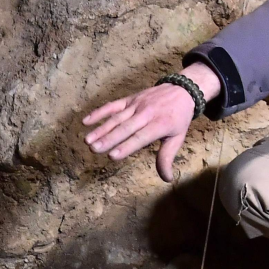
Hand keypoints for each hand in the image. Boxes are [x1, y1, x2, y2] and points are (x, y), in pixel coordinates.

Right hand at [82, 63, 220, 181]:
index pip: (140, 137)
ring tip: (88, 140)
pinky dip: (99, 112)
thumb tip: (167, 179)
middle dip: (109, 138)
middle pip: (125, 127)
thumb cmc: (179, 118)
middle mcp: (146, 114)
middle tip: (94, 149)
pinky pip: (112, 106)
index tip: (112, 155)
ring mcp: (136, 105)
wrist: (182, 90)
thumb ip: (167, 157)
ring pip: (116, 118)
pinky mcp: (129, 99)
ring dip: (101, 128)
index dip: (126, 146)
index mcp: (160, 124)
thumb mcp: (177, 137)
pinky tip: (86, 121)